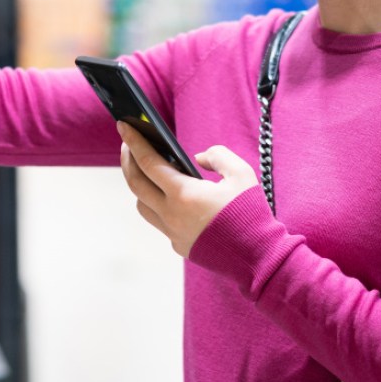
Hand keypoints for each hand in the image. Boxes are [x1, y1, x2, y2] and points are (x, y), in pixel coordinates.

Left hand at [117, 122, 258, 256]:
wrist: (257, 256)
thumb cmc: (250, 213)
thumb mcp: (241, 174)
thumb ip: (218, 156)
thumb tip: (198, 158)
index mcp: (183, 194)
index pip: (148, 162)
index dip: (133, 141)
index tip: (123, 125)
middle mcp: (171, 215)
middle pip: (136, 184)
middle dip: (128, 160)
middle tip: (128, 144)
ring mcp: (172, 232)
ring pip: (142, 205)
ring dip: (140, 186)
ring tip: (146, 170)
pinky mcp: (179, 245)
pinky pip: (159, 221)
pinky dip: (158, 204)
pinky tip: (168, 195)